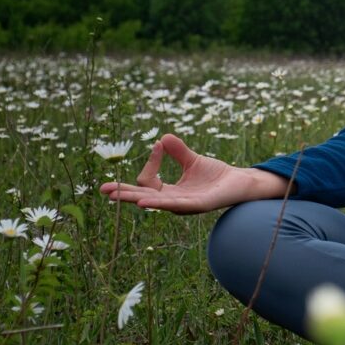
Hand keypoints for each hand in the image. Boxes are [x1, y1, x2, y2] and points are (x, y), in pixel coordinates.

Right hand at [99, 134, 288, 214]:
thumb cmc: (216, 175)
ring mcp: (185, 206)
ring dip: (138, 199)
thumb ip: (177, 151)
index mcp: (170, 193)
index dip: (150, 162)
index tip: (158, 145)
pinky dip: (162, 203)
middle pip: (143, 198)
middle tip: (104, 190)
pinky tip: (147, 202)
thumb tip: (161, 138)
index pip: (147, 182)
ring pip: (157, 203)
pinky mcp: (199, 205)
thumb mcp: (193, 160)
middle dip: (124, 194)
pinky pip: (178, 205)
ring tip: (121, 197)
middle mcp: (174, 202)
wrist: (240, 182)